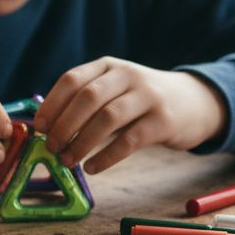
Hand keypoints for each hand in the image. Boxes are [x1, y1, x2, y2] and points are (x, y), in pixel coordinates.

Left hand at [34, 58, 227, 173]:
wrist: (194, 101)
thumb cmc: (141, 100)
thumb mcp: (115, 88)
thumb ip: (87, 101)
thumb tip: (47, 128)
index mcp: (108, 66)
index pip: (72, 79)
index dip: (52, 104)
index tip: (39, 127)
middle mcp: (127, 75)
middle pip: (88, 97)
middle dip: (65, 124)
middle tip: (52, 147)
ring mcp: (148, 96)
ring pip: (107, 117)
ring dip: (82, 142)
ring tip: (68, 160)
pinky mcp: (164, 121)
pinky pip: (129, 140)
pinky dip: (106, 156)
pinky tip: (92, 167)